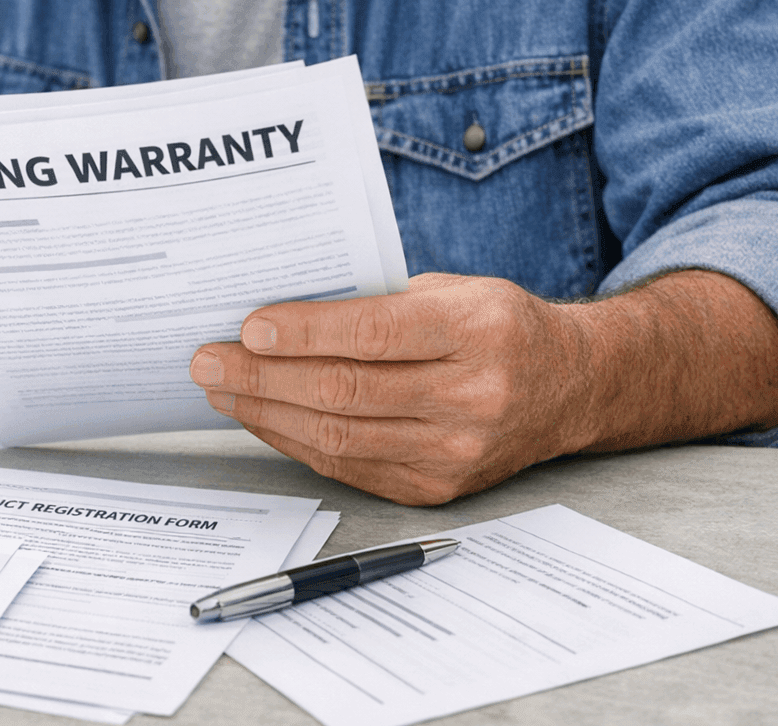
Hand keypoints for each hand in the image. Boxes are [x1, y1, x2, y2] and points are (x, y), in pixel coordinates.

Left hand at [188, 274, 595, 504]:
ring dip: (265, 411)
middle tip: (207, 360)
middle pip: (345, 391)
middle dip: (263, 376)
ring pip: (338, 435)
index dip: (306, 333)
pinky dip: (293, 440)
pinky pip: (347, 465)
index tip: (250, 326)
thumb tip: (280, 310)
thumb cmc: (495, 325)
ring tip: (219, 388)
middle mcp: (472, 396)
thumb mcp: (454, 290)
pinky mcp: (436, 487)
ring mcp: (455, 450)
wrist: (570, 387)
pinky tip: (261, 416)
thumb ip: (379, 301)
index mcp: (477, 331)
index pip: (375, 335)